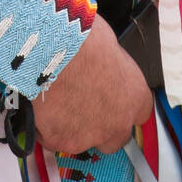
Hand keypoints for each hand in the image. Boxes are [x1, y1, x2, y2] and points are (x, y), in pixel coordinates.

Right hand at [32, 13, 152, 155]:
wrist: (53, 50)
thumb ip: (112, 68)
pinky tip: (43, 104)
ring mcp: (90, 136)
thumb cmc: (82, 41)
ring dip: (72, 126)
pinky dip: (47, 127)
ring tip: (57, 99)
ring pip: (82, 140)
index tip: (110, 99)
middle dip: (100, 124)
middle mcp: (118, 124)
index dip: (121, 106)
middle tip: (82, 102)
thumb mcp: (110, 45)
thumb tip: (103, 64)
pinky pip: (53, 138)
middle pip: (114, 137)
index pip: (138, 113)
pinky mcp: (61, 141)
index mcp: (136, 98)